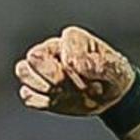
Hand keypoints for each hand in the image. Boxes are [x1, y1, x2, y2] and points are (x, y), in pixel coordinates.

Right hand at [16, 27, 134, 118]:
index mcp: (73, 39)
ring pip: (24, 72)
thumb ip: (97, 64)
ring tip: (63, 92)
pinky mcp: (39, 90)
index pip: (61, 46)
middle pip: (34, 56)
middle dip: (53, 75)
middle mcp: (53, 50)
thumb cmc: (113, 77)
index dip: (74, 64)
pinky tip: (56, 100)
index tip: (91, 74)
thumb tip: (73, 63)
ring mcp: (43, 70)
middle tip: (73, 84)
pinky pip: (27, 95)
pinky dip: (41, 101)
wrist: (112, 98)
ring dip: (44, 86)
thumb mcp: (115, 70)